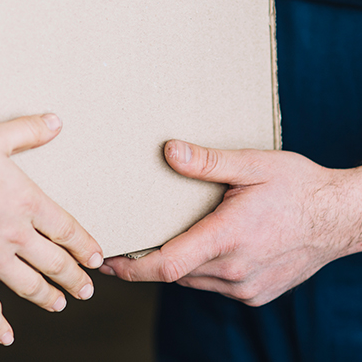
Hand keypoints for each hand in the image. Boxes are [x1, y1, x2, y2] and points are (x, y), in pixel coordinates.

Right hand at [0, 114, 103, 345]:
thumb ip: (24, 131)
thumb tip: (55, 122)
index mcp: (26, 205)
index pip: (65, 228)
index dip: (84, 243)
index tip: (97, 257)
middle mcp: (17, 238)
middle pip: (54, 262)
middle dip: (74, 277)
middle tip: (87, 289)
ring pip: (31, 287)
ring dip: (48, 297)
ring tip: (60, 305)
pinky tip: (7, 337)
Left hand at [102, 140, 361, 305]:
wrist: (343, 218)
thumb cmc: (299, 187)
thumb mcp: (254, 164)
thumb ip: (208, 161)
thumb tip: (169, 151)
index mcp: (228, 238)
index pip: (165, 265)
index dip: (130, 267)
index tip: (106, 261)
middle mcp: (234, 271)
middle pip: (173, 273)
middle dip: (145, 261)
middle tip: (122, 244)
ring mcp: (246, 287)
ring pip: (192, 281)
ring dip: (173, 265)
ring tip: (158, 241)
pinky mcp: (256, 294)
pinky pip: (213, 286)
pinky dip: (199, 271)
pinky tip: (200, 247)